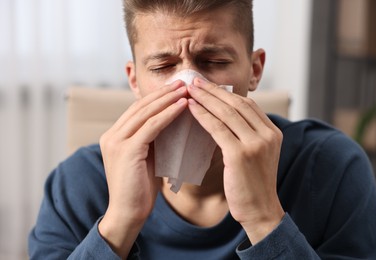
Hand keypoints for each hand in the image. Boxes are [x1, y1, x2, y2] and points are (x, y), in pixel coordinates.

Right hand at [98, 81, 187, 257]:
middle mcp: (112, 135)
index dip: (157, 97)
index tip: (176, 89)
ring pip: (146, 112)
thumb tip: (171, 123)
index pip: (137, 109)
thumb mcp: (145, 158)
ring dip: (168, 99)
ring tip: (186, 89)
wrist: (127, 213)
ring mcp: (116, 141)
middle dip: (163, 93)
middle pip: (140, 106)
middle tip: (183, 82)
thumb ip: (152, 140)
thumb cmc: (140, 188)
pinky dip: (168, 114)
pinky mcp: (126, 150)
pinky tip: (183, 106)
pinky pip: (151, 126)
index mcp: (114, 136)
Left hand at [187, 78, 284, 244]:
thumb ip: (248, 135)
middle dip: (214, 90)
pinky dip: (203, 116)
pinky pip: (218, 128)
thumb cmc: (253, 184)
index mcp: (273, 132)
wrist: (260, 211)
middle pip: (237, 104)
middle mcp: (268, 134)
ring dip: (206, 98)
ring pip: (227, 113)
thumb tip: (226, 118)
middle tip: (196, 80)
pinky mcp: (240, 155)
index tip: (209, 85)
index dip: (226, 93)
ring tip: (190, 89)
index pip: (248, 105)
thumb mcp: (257, 155)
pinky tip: (191, 107)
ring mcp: (256, 144)